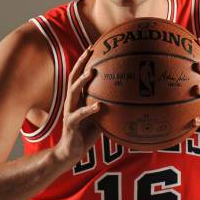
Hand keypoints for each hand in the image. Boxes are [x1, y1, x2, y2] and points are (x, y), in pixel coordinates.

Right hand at [54, 47, 101, 164]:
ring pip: (72, 92)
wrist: (71, 152)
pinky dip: (89, 109)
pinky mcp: (70, 124)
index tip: (93, 46)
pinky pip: (80, 114)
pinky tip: (99, 106)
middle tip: (89, 50)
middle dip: (80, 62)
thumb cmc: (86, 133)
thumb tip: (130, 99)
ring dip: (81, 81)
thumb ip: (109, 106)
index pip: (79, 75)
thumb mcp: (100, 117)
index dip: (84, 61)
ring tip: (91, 72)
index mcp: (77, 98)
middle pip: (73, 77)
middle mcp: (71, 101)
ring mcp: (69, 111)